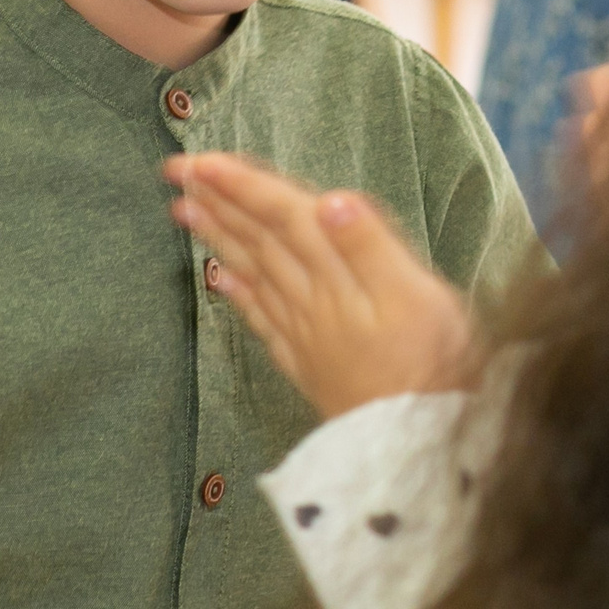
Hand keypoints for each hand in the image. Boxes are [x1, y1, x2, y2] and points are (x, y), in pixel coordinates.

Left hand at [166, 152, 474, 417]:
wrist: (417, 446)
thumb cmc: (432, 367)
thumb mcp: (417, 298)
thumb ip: (370, 247)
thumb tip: (331, 200)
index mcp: (336, 276)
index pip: (282, 218)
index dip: (243, 187)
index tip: (200, 162)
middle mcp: (311, 300)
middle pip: (259, 241)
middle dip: (219, 202)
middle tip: (176, 171)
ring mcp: (306, 333)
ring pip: (253, 274)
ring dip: (219, 238)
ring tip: (184, 211)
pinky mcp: (309, 362)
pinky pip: (263, 319)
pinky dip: (238, 295)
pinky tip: (218, 280)